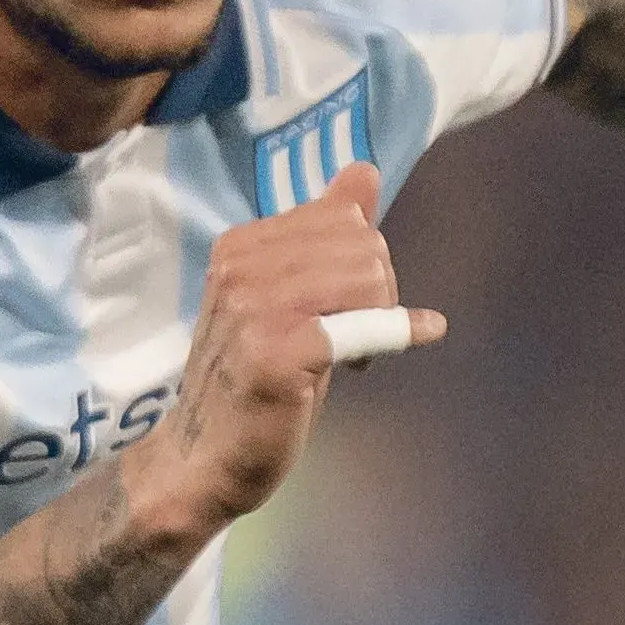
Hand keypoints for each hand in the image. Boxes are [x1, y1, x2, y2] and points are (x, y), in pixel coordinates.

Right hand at [134, 165, 429, 548]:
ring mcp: (252, 306)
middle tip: (361, 334)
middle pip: (363, 246)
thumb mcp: (292, 294)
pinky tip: (420, 336)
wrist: (205, 455)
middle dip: (382, 291)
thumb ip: (327, 234)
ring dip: (383, 318)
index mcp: (241, 244)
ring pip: (368, 279)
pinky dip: (397, 333)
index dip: (366, 264)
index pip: (344, 220)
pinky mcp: (275, 351)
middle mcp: (240, 265)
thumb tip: (364, 170)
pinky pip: (363, 325)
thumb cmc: (255, 375)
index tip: (350, 305)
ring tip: (358, 352)